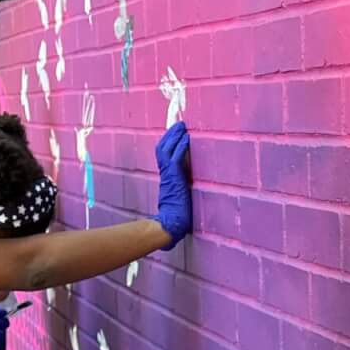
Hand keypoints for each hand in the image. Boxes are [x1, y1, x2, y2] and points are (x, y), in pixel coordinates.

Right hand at [153, 122, 192, 249]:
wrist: (170, 224)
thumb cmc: (175, 218)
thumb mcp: (179, 201)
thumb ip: (181, 194)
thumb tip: (186, 195)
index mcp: (166, 179)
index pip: (165, 156)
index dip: (170, 144)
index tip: (177, 134)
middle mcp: (165, 174)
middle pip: (163, 148)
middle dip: (171, 135)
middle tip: (179, 124)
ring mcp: (168, 175)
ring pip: (167, 149)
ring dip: (175, 136)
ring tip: (182, 126)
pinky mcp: (173, 177)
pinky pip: (175, 157)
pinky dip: (180, 146)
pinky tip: (186, 138)